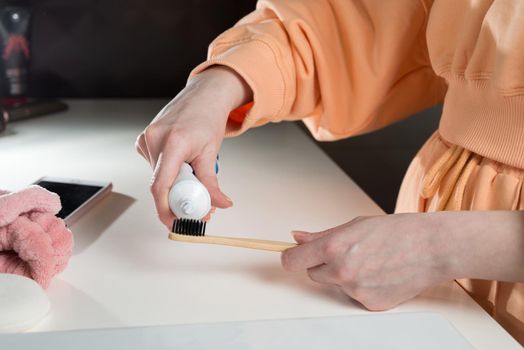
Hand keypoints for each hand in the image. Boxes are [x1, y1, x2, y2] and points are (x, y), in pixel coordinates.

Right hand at [136, 66, 251, 227]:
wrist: (203, 97)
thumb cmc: (207, 118)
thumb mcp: (211, 153)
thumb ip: (212, 183)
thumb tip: (220, 204)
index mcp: (172, 142)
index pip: (160, 185)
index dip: (165, 210)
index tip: (174, 223)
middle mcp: (154, 139)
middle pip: (160, 184)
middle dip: (177, 199)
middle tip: (198, 203)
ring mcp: (146, 138)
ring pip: (158, 177)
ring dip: (174, 184)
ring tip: (192, 171)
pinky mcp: (143, 140)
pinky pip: (154, 167)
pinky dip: (168, 172)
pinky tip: (180, 161)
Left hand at [281, 214, 451, 309]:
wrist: (432, 248)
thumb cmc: (397, 231)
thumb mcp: (354, 225)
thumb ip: (321, 235)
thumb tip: (297, 237)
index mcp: (335, 247)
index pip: (293, 261)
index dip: (289, 258)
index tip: (289, 256)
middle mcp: (342, 271)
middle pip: (312, 274)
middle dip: (322, 264)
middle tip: (346, 252)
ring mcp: (355, 290)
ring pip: (334, 284)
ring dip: (343, 275)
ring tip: (370, 261)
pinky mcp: (370, 304)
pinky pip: (353, 296)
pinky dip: (362, 287)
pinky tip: (380, 274)